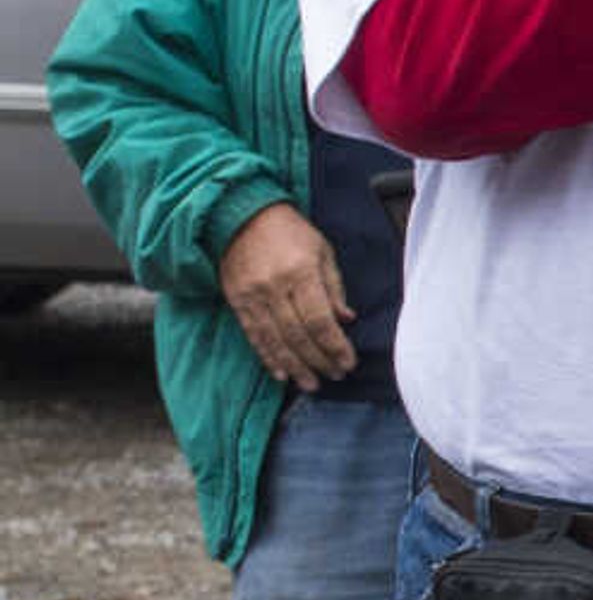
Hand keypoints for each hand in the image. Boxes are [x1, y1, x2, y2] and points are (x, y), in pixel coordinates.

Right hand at [218, 201, 354, 393]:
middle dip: (319, 360)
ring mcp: (251, 296)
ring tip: (311, 383)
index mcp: (300, 272)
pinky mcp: (236, 301)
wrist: (241, 216)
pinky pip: (253, 335)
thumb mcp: (322, 252)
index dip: (335, 346)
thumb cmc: (290, 232)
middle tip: (335, 376)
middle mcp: (273, 287)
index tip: (348, 362)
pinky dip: (268, 357)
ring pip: (275, 341)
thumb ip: (334, 288)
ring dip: (295, 366)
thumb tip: (346, 320)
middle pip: (298, 335)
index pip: (320, 320)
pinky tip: (281, 373)